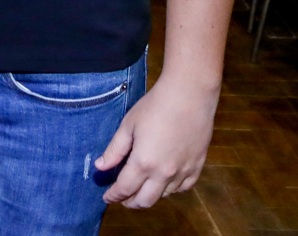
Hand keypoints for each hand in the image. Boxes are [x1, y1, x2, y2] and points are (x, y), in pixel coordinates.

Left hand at [97, 75, 217, 207]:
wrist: (189, 96)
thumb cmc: (154, 106)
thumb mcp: (128, 125)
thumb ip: (114, 150)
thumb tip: (100, 166)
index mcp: (143, 163)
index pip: (125, 189)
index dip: (114, 196)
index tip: (107, 198)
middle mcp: (164, 173)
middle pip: (145, 201)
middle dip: (130, 202)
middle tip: (122, 197)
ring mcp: (183, 172)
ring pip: (164, 196)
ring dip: (150, 195)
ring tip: (141, 187)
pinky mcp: (197, 167)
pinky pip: (182, 188)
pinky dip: (170, 189)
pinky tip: (163, 181)